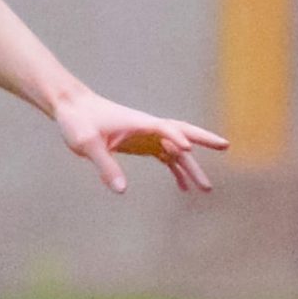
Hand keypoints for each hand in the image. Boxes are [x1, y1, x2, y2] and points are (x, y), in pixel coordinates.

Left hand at [52, 91, 228, 194]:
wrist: (72, 108)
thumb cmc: (79, 121)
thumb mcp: (88, 145)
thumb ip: (105, 166)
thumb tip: (122, 190)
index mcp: (139, 122)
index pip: (165, 128)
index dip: (176, 137)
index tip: (187, 150)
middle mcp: (148, 127)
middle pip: (183, 132)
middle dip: (204, 139)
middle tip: (225, 146)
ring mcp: (146, 135)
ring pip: (176, 150)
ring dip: (191, 167)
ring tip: (206, 189)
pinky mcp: (141, 143)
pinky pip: (165, 157)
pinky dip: (176, 170)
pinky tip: (183, 187)